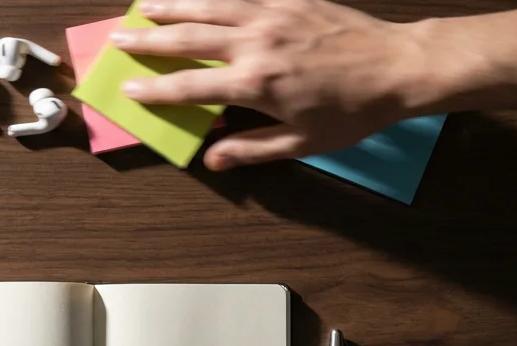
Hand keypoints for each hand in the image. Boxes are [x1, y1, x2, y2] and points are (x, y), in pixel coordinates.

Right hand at [112, 0, 431, 169]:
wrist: (397, 67)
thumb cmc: (353, 112)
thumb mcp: (302, 144)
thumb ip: (252, 149)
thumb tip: (213, 159)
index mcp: (256, 84)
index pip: (190, 87)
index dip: (155, 89)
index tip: (128, 88)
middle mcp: (257, 44)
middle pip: (189, 39)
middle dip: (149, 40)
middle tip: (119, 40)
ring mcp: (272, 15)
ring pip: (209, 7)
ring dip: (172, 6)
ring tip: (144, 7)